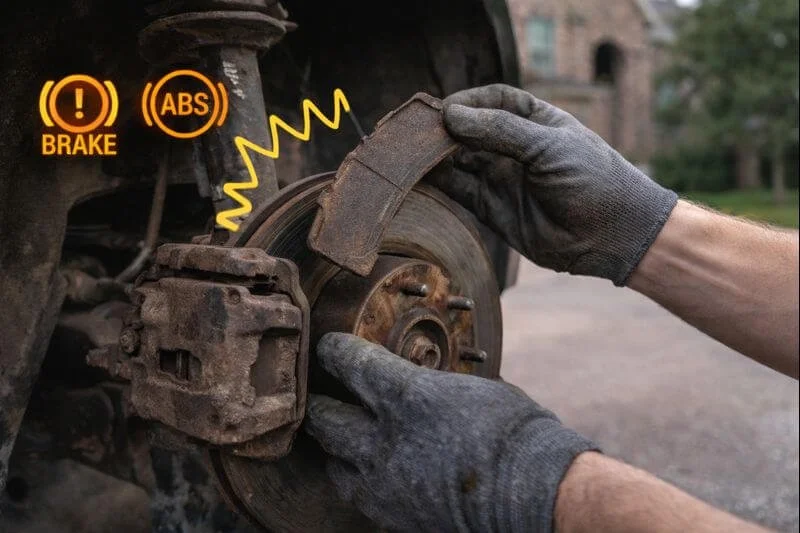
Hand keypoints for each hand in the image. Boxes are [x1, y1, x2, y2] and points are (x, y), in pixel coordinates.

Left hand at [304, 333, 596, 532]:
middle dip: (318, 401)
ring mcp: (385, 482)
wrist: (535, 495)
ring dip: (333, 445)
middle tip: (322, 392)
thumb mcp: (470, 387)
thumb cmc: (515, 433)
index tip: (329, 346)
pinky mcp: (392, 514)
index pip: (349, 363)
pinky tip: (368, 471)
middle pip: (322, 416)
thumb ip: (430, 383)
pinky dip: (356, 478)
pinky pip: (356, 493)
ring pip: (331, 460)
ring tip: (343, 435)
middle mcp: (385, 440)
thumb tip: (416, 377)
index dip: (333, 350)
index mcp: (407, 396)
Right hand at [430, 84, 677, 285]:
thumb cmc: (593, 180)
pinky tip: (421, 175)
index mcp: (535, 120)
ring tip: (413, 154)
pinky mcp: (491, 208)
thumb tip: (451, 116)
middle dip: (444, 130)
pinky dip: (439, 183)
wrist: (612, 236)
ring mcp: (501, 177)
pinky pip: (459, 190)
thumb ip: (500, 130)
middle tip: (419, 132)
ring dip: (436, 157)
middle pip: (469, 130)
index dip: (467, 101)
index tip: (445, 109)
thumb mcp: (548, 147)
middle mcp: (514, 146)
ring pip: (458, 161)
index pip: (493, 100)